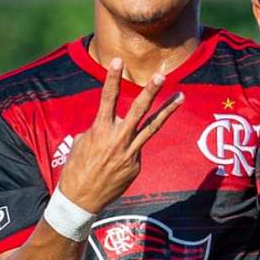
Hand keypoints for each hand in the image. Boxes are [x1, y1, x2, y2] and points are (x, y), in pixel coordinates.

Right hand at [57, 58, 183, 212]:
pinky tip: (118, 161)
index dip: (112, 78)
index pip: (107, 98)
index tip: (117, 60)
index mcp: (100, 130)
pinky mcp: (136, 165)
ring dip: (167, 110)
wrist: (80, 199)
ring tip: (181, 96)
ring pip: (152, 128)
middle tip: (162, 76)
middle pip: (137, 110)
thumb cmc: (78, 167)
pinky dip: (131, 149)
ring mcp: (130, 153)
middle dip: (150, 92)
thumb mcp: (83, 142)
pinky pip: (137, 149)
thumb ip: (102, 128)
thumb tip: (117, 121)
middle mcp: (117, 139)